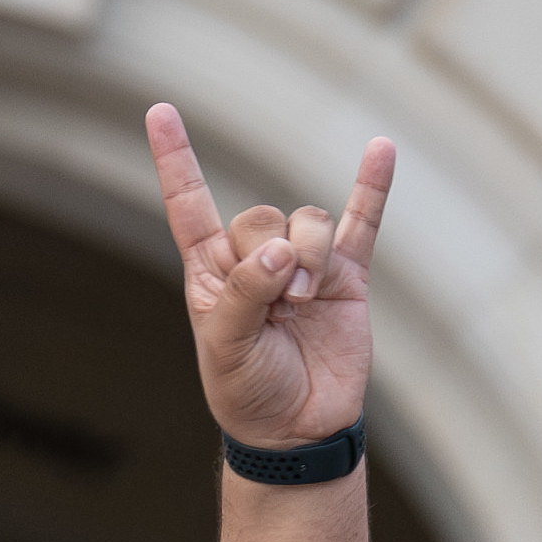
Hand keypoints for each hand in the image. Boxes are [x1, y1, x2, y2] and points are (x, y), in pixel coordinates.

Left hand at [148, 105, 393, 450]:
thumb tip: (280, 248)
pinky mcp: (346, 277)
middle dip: (271, 251)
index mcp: (211, 271)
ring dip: (308, 255)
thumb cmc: (247, 392)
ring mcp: (304, 265)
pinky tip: (382, 149)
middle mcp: (255, 259)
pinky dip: (373, 187)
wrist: (298, 430)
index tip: (159, 112)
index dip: (176, 159)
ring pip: (307, 221)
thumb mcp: (226, 348)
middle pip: (261, 214)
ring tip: (305, 302)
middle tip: (279, 302)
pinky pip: (361, 222)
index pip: (189, 203)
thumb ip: (244, 293)